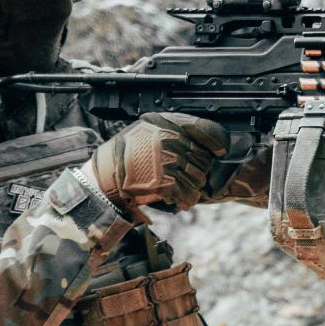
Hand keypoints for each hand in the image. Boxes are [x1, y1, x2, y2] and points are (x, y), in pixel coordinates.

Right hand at [87, 114, 228, 210]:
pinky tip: (176, 201)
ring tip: (180, 189)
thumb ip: (173, 130)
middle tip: (186, 176)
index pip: (205, 129)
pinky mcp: (165, 182)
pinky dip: (185, 200)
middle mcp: (170, 140)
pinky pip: (187, 193)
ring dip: (192, 187)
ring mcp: (168, 161)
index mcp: (166, 124)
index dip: (217, 141)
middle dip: (198, 170)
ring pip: (198, 177)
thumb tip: (203, 142)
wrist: (105, 178)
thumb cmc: (124, 155)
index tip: (220, 149)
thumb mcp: (147, 130)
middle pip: (204, 158)